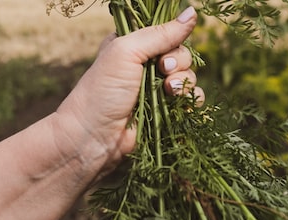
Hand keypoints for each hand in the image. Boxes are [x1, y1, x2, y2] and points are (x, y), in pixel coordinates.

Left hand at [57, 7, 203, 163]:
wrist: (94, 137)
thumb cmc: (102, 91)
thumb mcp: (126, 52)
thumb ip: (160, 34)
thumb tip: (193, 12)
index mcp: (133, 45)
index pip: (166, 32)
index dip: (172, 38)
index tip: (162, 52)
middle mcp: (146, 66)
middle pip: (181, 53)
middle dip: (178, 62)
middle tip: (163, 71)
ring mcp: (156, 90)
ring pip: (188, 76)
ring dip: (184, 82)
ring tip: (169, 91)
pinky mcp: (165, 111)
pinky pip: (191, 99)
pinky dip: (191, 100)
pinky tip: (179, 104)